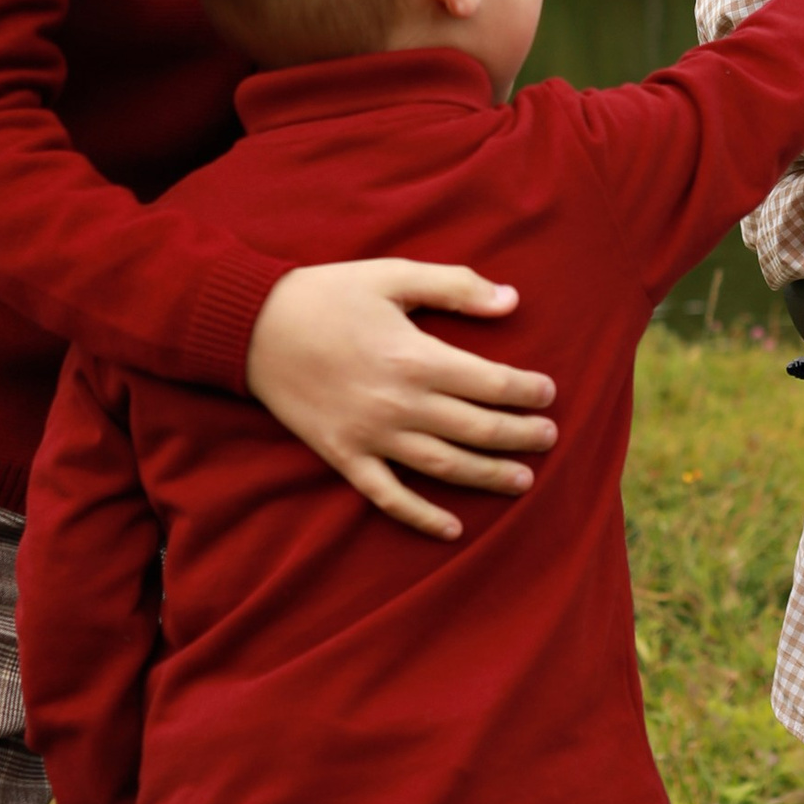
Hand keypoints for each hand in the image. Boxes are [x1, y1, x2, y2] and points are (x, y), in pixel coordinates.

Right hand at [245, 263, 558, 541]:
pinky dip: (421, 516)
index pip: (491, 383)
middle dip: (520, 435)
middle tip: (550, 438)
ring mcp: (371, 436)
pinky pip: (388, 496)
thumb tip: (512, 301)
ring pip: (443, 466)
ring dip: (488, 476)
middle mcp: (399, 404)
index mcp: (416, 357)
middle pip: (477, 429)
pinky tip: (452, 529)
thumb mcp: (394, 275)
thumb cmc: (328, 294)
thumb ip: (455, 287)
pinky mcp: (343, 456)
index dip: (527, 391)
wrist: (252, 326)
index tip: (549, 392)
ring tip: (523, 480)